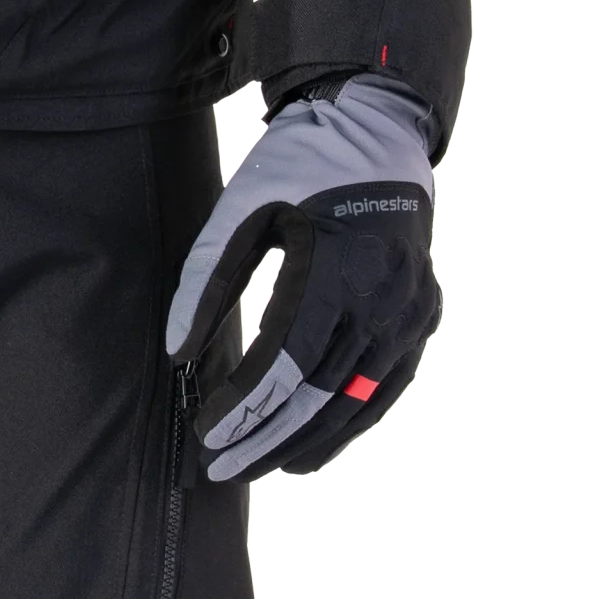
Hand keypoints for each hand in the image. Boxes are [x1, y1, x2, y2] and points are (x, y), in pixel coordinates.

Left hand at [165, 76, 439, 482]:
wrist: (375, 129)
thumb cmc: (299, 164)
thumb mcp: (244, 209)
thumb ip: (207, 280)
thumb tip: (176, 352)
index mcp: (337, 269)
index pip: (284, 363)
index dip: (245, 407)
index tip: (208, 434)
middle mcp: (383, 299)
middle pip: (319, 395)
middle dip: (268, 439)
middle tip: (225, 469)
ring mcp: (411, 313)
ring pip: (356, 402)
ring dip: (307, 442)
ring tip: (261, 466)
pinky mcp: (422, 318)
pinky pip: (384, 388)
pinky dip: (347, 421)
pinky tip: (313, 442)